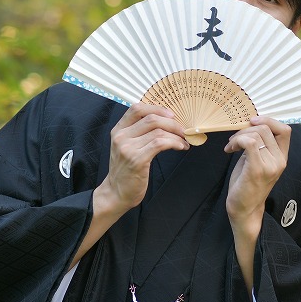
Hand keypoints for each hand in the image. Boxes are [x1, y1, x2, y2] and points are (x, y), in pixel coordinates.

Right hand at [72, 103, 189, 267]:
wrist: (116, 193)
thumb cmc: (125, 171)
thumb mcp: (126, 147)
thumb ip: (139, 133)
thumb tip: (165, 122)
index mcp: (118, 130)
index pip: (137, 108)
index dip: (157, 108)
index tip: (171, 115)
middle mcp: (121, 136)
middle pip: (151, 118)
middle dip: (172, 123)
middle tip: (183, 130)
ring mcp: (127, 148)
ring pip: (158, 131)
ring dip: (176, 135)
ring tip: (183, 141)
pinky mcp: (136, 159)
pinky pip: (160, 144)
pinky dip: (174, 143)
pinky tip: (180, 147)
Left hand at [223, 115, 290, 229]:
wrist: (244, 208)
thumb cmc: (248, 184)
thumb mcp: (257, 160)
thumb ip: (259, 144)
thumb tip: (250, 124)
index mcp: (282, 157)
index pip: (285, 130)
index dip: (269, 120)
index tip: (252, 122)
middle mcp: (280, 160)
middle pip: (266, 128)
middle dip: (246, 129)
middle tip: (234, 140)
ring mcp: (270, 165)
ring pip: (256, 134)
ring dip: (238, 136)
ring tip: (230, 146)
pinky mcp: (258, 170)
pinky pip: (249, 143)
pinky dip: (237, 141)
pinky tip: (229, 150)